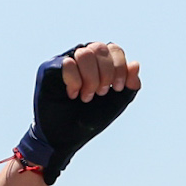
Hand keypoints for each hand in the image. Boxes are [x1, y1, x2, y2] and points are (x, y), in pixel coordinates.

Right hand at [15, 42, 140, 181]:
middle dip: (105, 74)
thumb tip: (135, 64)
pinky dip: (75, 81)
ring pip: (84, 53)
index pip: (114, 49)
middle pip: (100, 48)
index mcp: (100, 62)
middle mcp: (83, 57)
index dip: (119, 67)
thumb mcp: (117, 103)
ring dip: (90, 78)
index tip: (118, 87)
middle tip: (100, 94)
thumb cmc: (89, 118)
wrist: (66, 137)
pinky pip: (67, 63)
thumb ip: (130, 85)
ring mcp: (66, 60)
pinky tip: (73, 94)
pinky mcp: (50, 68)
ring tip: (86, 96)